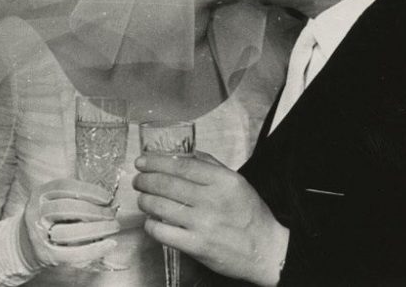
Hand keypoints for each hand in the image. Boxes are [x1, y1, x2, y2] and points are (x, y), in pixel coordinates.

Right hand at [21, 179, 119, 267]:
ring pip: (69, 232)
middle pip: (67, 208)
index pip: (64, 187)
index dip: (88, 190)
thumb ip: (75, 197)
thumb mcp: (53, 200)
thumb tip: (108, 201)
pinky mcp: (46, 255)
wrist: (24, 245)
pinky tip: (109, 244)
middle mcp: (36, 212)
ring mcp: (38, 235)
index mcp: (39, 194)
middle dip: (94, 210)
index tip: (107, 197)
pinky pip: (72, 254)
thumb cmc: (48, 219)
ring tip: (113, 227)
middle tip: (112, 214)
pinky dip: (94, 250)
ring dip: (96, 229)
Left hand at [133, 153, 288, 285]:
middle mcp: (212, 200)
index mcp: (223, 181)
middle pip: (166, 184)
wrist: (267, 250)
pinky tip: (152, 221)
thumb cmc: (250, 215)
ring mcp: (203, 224)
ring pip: (159, 206)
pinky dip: (151, 225)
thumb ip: (211, 165)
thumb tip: (184, 154)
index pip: (181, 165)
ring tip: (143, 199)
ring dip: (144, 201)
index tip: (142, 161)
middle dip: (145, 180)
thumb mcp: (237, 182)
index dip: (155, 162)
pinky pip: (162, 232)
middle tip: (138, 180)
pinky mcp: (197, 246)